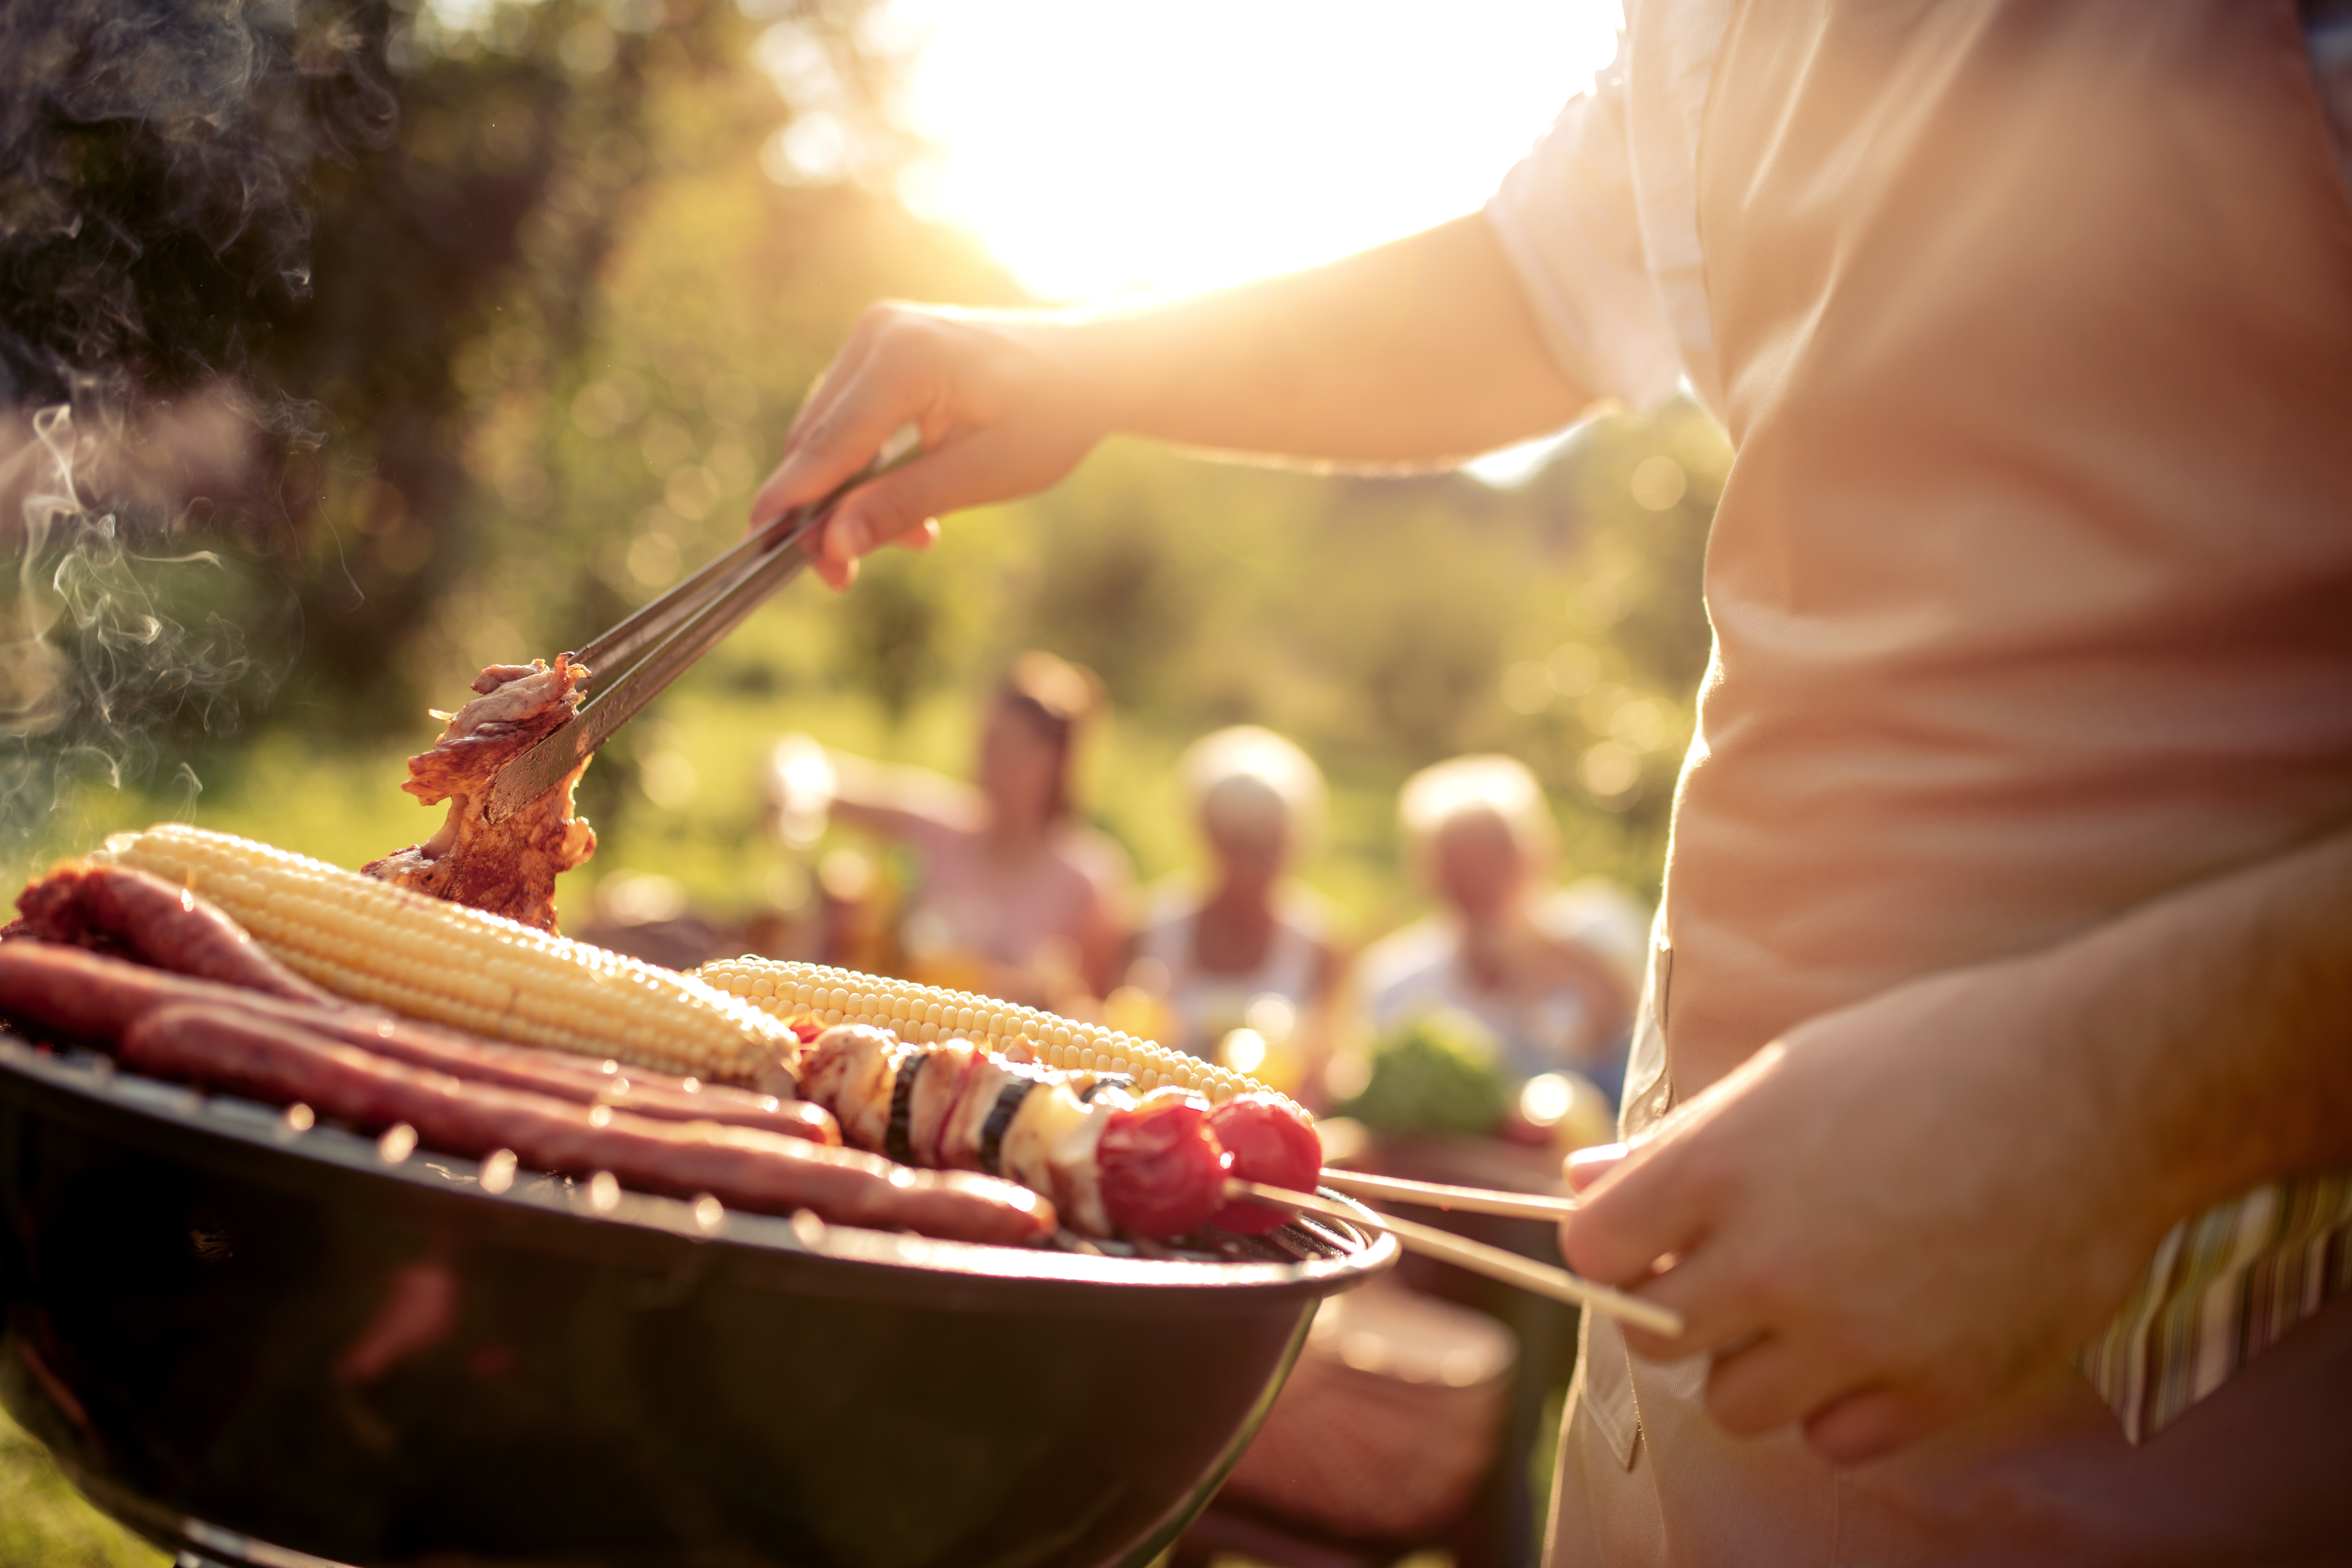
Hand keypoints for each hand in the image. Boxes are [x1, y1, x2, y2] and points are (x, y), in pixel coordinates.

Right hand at [751, 304, 1109, 587]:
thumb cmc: (1051, 417)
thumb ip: (902, 506)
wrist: (1091, 368)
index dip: (790, 504)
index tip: (758, 552)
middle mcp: (879, 334)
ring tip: (915, 538)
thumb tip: (831, 546)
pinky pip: (851, 418)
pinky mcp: (883, 349)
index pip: (827, 445)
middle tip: (842, 577)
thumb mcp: (982, 476)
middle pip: (818, 441)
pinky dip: (869, 467)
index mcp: (904, 357)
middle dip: (824, 512)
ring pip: (829, 433)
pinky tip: (912, 506)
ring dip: (852, 494)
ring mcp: (878, 336)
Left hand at [1559, 954, 2178, 1465]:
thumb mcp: (1788, 1074)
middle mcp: (1773, 1260)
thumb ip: (1681, 1145)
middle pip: (1655, 1337)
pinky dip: (1845, 1404)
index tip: (1649, 1235)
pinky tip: (1880, 1342)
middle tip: (1742, 1265)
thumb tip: (1584, 1180)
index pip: (1596, 1249)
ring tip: (1816, 1304)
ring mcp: (1855, 1332)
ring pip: (1735, 1403)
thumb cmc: (1936, 1057)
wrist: (2098, 1086)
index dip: (1614, 1244)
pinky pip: (1834, 1439)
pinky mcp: (1935, 1385)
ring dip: (1759, 1363)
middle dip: (1683, 1306)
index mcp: (1724, 1168)